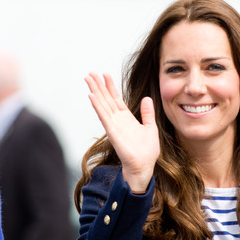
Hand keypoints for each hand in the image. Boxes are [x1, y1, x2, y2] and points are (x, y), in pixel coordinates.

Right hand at [85, 72, 159, 192]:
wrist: (144, 166)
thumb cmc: (147, 151)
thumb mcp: (150, 127)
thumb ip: (147, 113)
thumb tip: (147, 99)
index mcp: (126, 118)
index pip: (116, 98)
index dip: (110, 86)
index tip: (105, 74)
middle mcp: (118, 120)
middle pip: (106, 98)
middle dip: (99, 85)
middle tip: (91, 73)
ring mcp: (114, 125)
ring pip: (102, 104)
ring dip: (95, 91)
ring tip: (88, 79)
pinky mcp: (112, 132)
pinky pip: (103, 116)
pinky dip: (97, 106)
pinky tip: (92, 96)